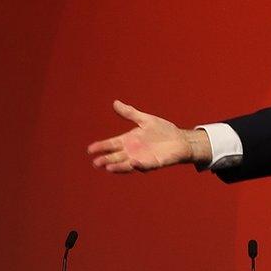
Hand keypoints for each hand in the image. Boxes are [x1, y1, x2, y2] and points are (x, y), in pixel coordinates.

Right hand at [87, 100, 210, 172]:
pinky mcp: (154, 163)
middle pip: (116, 157)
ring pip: (127, 164)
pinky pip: (145, 166)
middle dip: (106, 160)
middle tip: (96, 162)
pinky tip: (133, 163)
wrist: (180, 139)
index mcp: (129, 140)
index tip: (90, 149)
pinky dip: (139, 165)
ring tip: (108, 168)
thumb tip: (115, 103)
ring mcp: (142, 159)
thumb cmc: (163, 130)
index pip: (111, 144)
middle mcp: (133, 152)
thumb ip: (130, 113)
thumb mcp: (145, 120)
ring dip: (118, 166)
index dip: (101, 146)